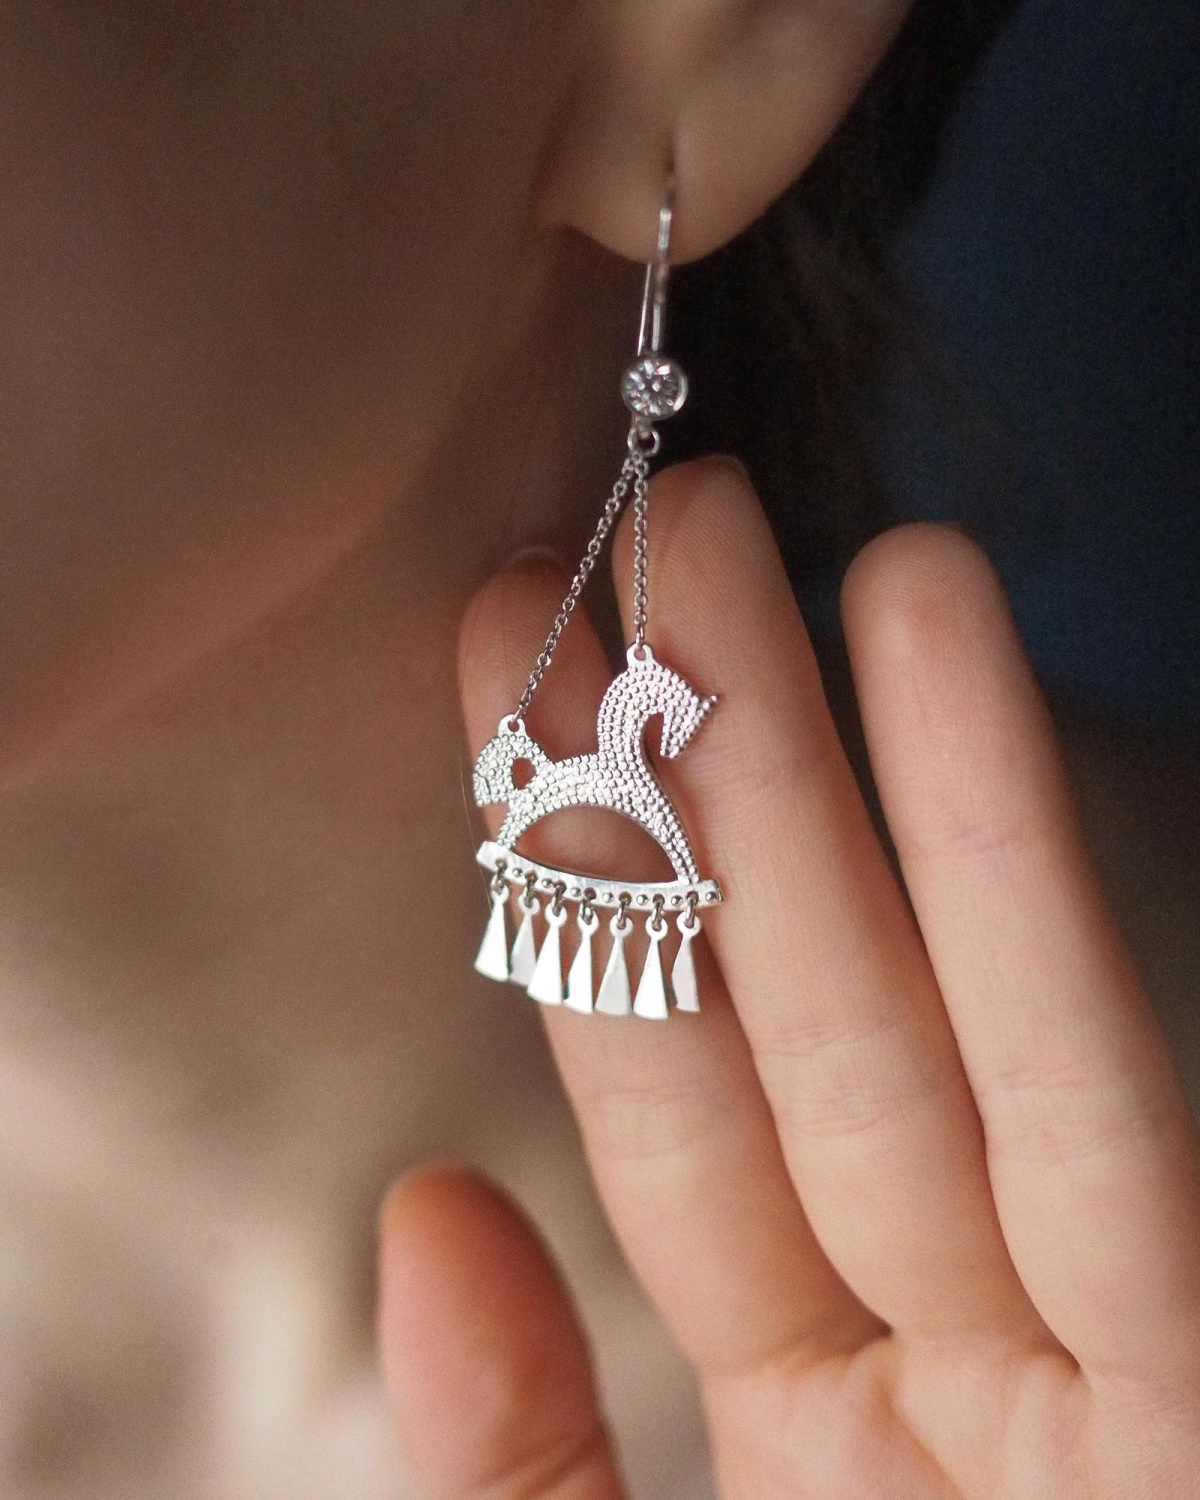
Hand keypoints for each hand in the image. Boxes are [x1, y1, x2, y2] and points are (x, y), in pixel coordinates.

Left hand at [378, 459, 1199, 1496]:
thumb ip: (520, 1458)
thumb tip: (427, 1212)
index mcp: (811, 1412)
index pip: (672, 1105)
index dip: (587, 878)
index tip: (505, 658)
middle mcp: (953, 1353)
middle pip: (810, 1016)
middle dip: (722, 763)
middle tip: (646, 527)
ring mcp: (1103, 1362)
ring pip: (959, 1023)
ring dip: (878, 760)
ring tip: (776, 538)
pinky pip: (1122, 1132)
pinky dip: (1030, 892)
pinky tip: (933, 650)